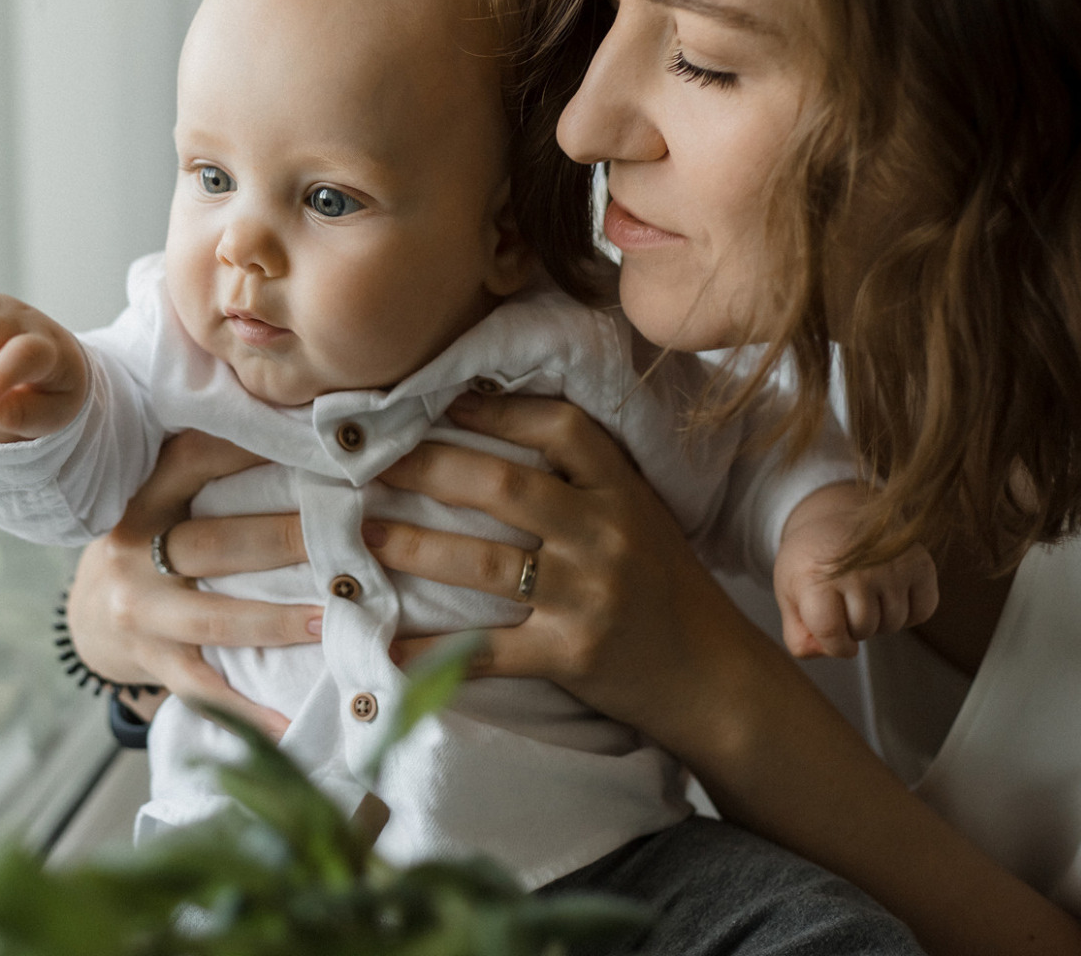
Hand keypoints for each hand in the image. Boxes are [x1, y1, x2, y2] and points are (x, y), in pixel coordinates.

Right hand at [65, 431, 320, 739]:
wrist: (89, 616)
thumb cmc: (151, 543)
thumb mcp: (160, 496)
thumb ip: (207, 466)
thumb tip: (297, 424)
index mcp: (143, 498)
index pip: (193, 460)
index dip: (248, 448)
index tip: (313, 444)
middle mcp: (133, 551)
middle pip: (216, 542)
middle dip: (285, 538)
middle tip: (351, 533)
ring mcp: (141, 613)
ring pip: (216, 618)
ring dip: (278, 620)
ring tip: (334, 618)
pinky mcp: (152, 663)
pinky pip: (205, 689)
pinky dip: (249, 712)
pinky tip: (292, 723)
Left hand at [366, 391, 763, 743]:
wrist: (714, 677)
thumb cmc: (664, 587)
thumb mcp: (640, 515)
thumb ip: (584, 479)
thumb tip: (495, 426)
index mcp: (623, 492)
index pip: (561, 429)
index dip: (497, 411)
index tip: (439, 401)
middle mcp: (607, 536)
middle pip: (505, 488)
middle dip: (429, 470)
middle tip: (372, 463)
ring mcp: (589, 597)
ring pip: (486, 563)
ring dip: (416, 547)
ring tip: (365, 534)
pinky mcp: (573, 654)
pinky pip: (489, 650)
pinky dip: (434, 653)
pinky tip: (388, 649)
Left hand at [774, 483, 938, 658]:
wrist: (834, 516)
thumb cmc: (811, 563)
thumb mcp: (789, 595)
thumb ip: (798, 636)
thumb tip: (830, 651)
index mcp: (815, 577)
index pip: (831, 634)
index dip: (834, 644)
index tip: (832, 633)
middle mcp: (856, 569)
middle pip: (864, 630)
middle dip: (854, 627)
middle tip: (844, 601)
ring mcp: (891, 565)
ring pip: (893, 624)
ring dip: (880, 620)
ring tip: (864, 594)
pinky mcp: (920, 563)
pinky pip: (922, 612)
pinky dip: (908, 612)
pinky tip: (888, 592)